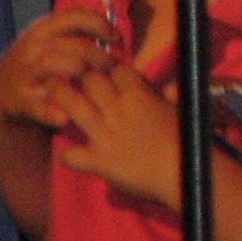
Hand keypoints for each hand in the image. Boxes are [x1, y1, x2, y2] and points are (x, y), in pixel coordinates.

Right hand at [0, 8, 114, 130]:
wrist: (1, 94)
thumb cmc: (41, 65)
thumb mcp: (52, 43)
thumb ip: (78, 36)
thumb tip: (117, 36)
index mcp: (43, 30)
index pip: (74, 16)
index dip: (99, 24)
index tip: (117, 38)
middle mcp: (30, 49)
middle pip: (71, 45)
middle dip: (98, 55)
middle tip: (113, 68)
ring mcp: (22, 74)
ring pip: (52, 65)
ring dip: (78, 73)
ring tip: (95, 85)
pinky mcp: (16, 101)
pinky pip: (34, 105)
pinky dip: (50, 111)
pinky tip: (66, 117)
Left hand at [50, 60, 178, 207]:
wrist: (184, 170)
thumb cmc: (189, 136)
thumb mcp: (183, 107)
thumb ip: (171, 95)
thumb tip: (169, 88)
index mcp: (139, 94)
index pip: (116, 70)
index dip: (110, 70)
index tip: (105, 73)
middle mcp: (117, 109)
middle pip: (90, 80)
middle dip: (82, 77)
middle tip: (73, 78)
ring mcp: (105, 135)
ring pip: (73, 106)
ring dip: (61, 97)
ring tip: (52, 93)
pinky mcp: (99, 161)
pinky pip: (71, 155)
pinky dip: (67, 155)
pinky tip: (67, 154)